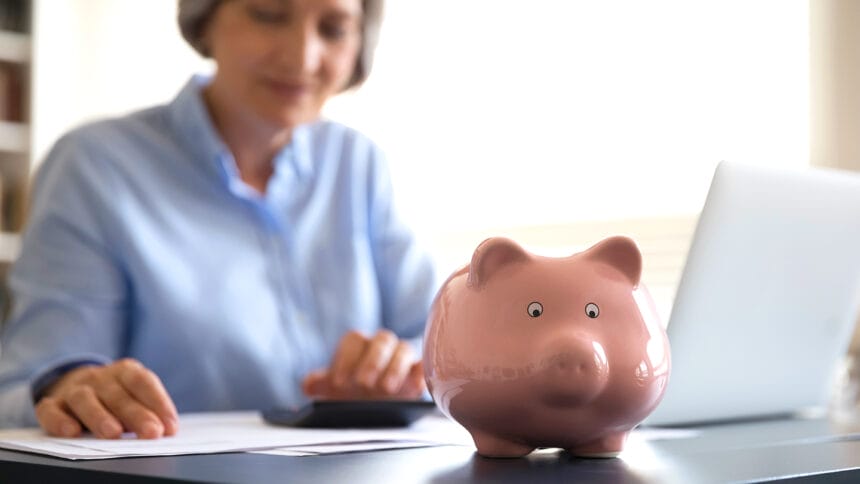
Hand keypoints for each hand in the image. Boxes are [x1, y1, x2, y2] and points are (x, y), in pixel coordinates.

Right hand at [34, 358, 178, 438]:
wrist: (74, 384)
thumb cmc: (114, 396)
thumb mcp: (133, 397)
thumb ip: (147, 409)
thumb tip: (165, 429)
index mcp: (125, 371)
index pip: (143, 382)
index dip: (158, 403)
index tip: (170, 426)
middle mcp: (100, 377)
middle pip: (118, 394)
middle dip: (137, 414)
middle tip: (151, 432)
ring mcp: (74, 389)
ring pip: (85, 399)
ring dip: (100, 416)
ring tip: (114, 433)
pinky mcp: (52, 404)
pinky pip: (51, 410)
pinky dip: (59, 420)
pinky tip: (71, 432)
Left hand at [302, 329, 425, 398]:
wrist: (375, 408)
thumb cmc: (353, 394)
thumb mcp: (334, 391)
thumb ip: (319, 384)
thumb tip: (308, 384)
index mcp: (359, 346)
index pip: (354, 340)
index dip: (345, 359)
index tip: (338, 382)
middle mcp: (382, 347)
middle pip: (382, 340)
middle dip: (372, 360)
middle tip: (363, 383)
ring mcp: (402, 359)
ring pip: (404, 349)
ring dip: (395, 368)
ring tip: (387, 388)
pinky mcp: (418, 373)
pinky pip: (423, 366)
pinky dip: (419, 374)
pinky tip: (414, 387)